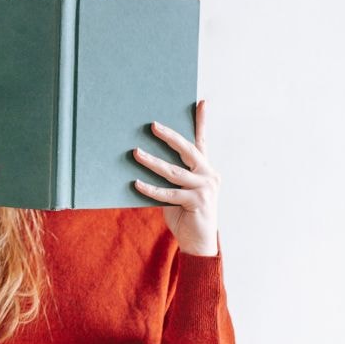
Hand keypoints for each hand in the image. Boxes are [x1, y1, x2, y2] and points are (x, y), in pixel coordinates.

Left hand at [132, 99, 220, 256]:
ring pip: (173, 171)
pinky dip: (150, 189)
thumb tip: (144, 157)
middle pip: (188, 150)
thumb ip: (172, 176)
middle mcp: (209, 175)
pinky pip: (168, 193)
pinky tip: (136, 183)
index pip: (202, 141)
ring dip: (152, 162)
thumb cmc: (186, 213)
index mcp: (206, 169)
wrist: (199, 241)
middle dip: (169, 136)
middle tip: (152, 125)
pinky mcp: (197, 202)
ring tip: (135, 152)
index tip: (201, 102)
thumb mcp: (180, 191)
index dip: (201, 122)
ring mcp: (205, 189)